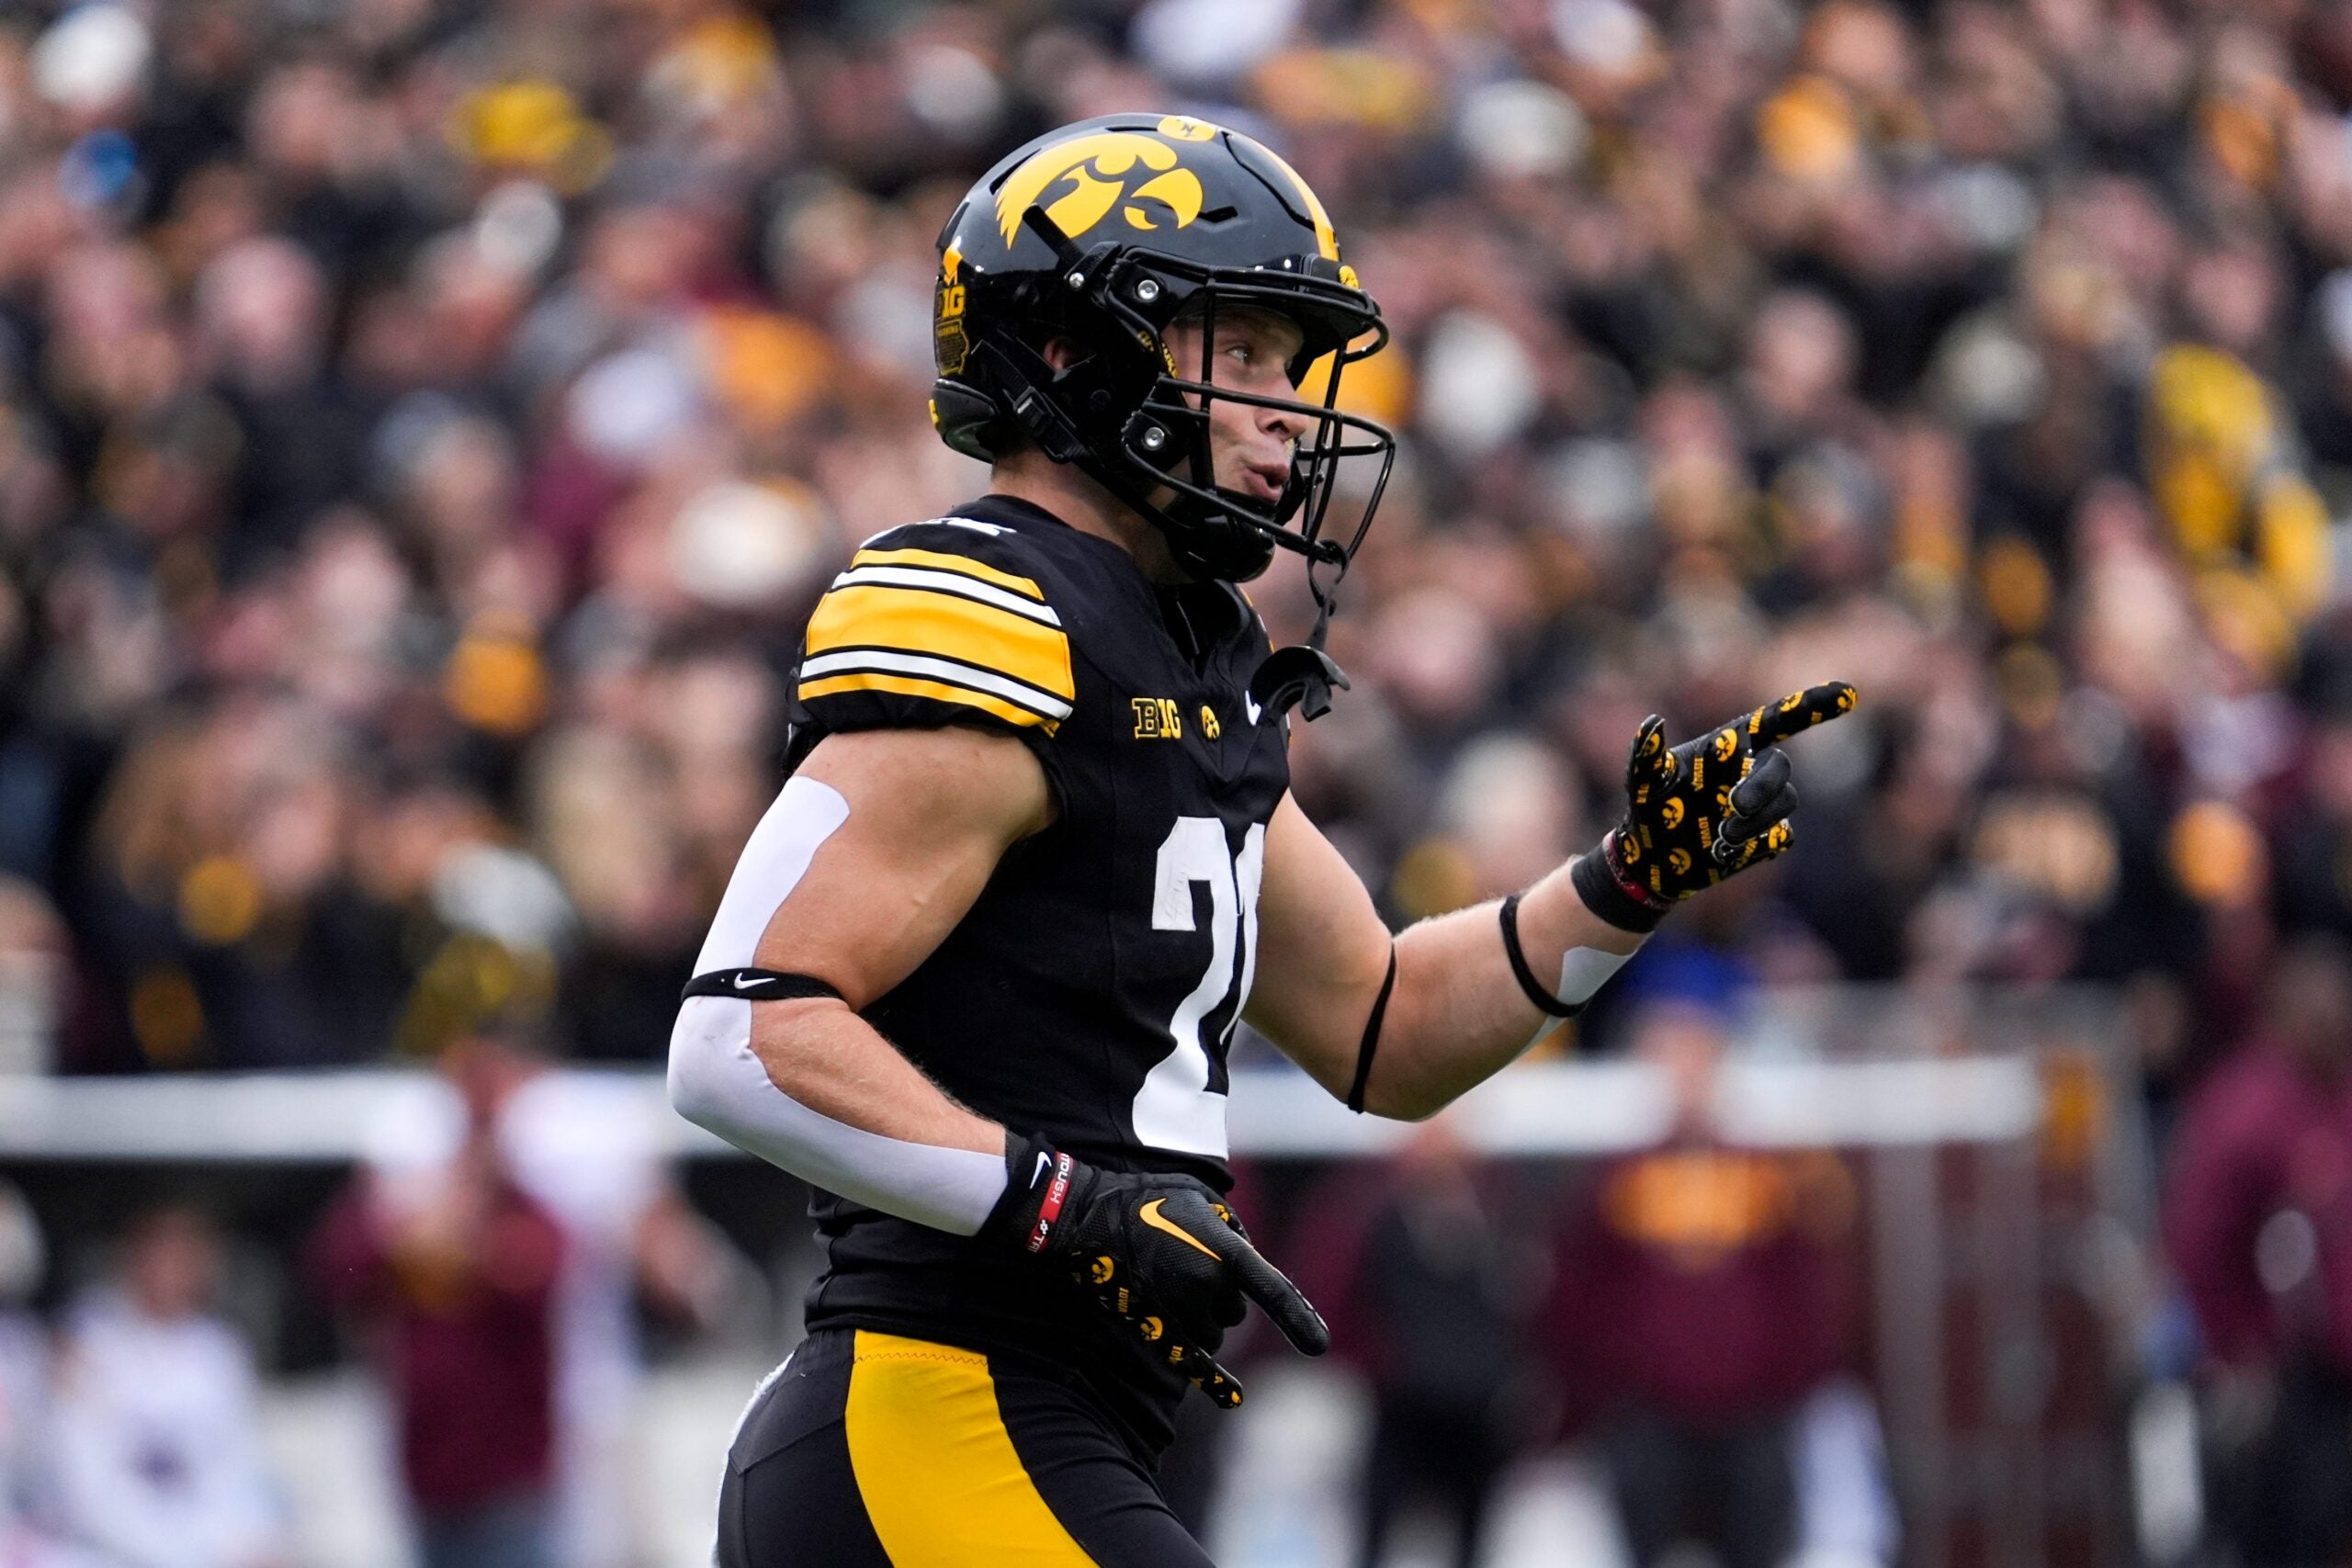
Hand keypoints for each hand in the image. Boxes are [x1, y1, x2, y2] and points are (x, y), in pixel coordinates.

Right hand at [987, 1134, 1328, 1406]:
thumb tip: (1248, 1257)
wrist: (1088, 1218)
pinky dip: (1214, 1382)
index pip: (1272, 1290)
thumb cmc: (1146, 1198)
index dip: (1299, 1318)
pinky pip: (1192, 1363)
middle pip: (1235, 1310)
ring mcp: (1181, 1312)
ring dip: (1203, 1316)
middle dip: (1221, 1292)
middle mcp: (1208, 1287)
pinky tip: (1233, 1397)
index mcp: (1224, 1252)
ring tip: (1168, 1279)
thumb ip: (1232, 1228)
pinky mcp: (1156, 1328)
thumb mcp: (1201, 1197)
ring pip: (1214, 1332)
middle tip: (1184, 1257)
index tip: (1319, 1346)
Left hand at [1580, 681, 1857, 925]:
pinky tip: (1726, 852)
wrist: (1651, 862)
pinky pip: (1781, 837)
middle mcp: (1751, 771)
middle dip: (1763, 785)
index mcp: (1728, 746)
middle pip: (1780, 767)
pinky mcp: (1766, 839)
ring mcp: (1762, 806)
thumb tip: (1652, 722)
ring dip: (1757, 818)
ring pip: (1785, 802)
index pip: (1776, 719)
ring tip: (1720, 836)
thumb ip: (1646, 754)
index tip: (1849, 694)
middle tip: (1732, 805)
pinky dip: (1758, 843)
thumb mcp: (1641, 782)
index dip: (1812, 706)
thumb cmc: (1647, 810)